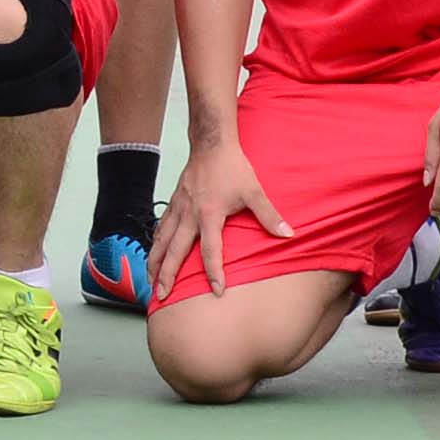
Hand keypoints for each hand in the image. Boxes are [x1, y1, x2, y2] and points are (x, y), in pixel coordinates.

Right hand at [162, 131, 290, 305]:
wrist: (211, 143)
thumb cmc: (232, 168)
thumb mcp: (254, 191)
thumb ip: (269, 215)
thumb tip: (289, 234)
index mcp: (209, 215)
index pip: (211, 251)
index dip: (215, 272)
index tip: (217, 291)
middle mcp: (189, 215)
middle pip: (176, 251)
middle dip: (167, 275)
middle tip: (161, 296)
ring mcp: (178, 208)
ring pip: (162, 240)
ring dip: (155, 262)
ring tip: (150, 281)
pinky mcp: (174, 202)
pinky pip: (161, 227)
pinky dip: (156, 243)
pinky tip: (154, 253)